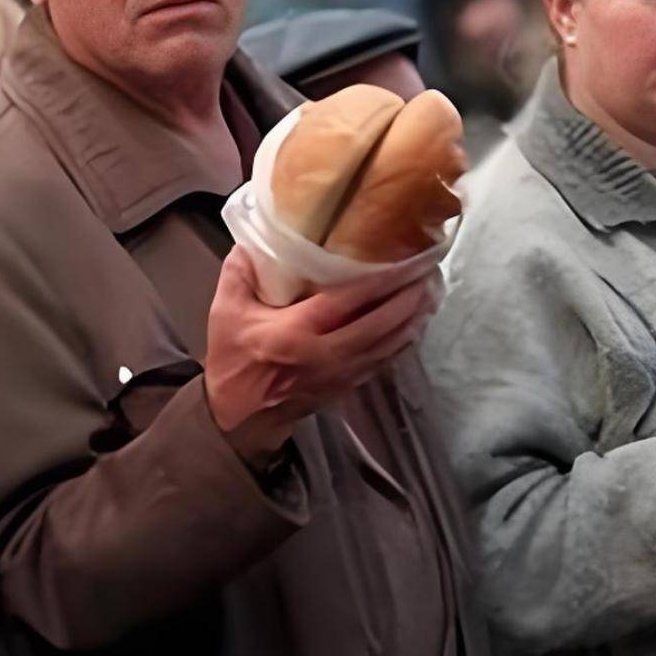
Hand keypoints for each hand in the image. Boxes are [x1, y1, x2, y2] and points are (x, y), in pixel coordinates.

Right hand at [204, 249, 439, 462]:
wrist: (238, 416)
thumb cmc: (233, 360)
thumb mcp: (225, 311)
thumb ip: (239, 271)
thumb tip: (255, 239)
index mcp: (294, 333)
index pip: (346, 303)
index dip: (378, 282)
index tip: (403, 262)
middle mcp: (324, 355)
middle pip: (379, 326)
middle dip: (408, 301)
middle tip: (429, 274)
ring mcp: (339, 375)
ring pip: (387, 347)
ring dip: (412, 321)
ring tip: (431, 295)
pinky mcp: (346, 387)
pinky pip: (383, 362)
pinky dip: (402, 344)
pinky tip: (415, 326)